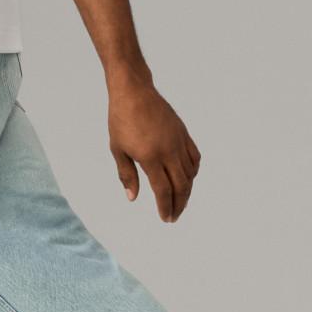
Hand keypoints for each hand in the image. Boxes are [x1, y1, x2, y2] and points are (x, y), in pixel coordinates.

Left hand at [107, 79, 200, 221]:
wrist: (134, 92)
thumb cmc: (121, 120)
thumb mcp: (118, 149)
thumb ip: (127, 175)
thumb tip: (132, 198)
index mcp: (150, 157)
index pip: (163, 191)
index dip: (166, 207)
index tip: (166, 218)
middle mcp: (168, 151)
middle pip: (181, 186)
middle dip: (179, 204)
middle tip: (174, 216)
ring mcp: (178, 141)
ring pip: (190, 173)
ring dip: (187, 191)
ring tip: (180, 201)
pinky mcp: (183, 133)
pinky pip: (194, 157)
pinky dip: (193, 171)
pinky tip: (188, 178)